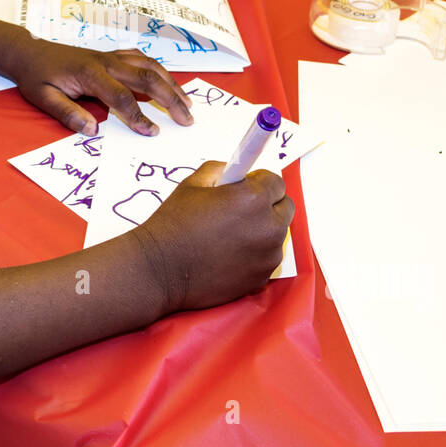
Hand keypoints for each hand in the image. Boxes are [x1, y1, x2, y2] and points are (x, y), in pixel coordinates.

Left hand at [8, 39, 193, 135]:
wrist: (30, 51)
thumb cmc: (37, 77)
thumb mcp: (43, 98)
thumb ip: (67, 113)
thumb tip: (92, 130)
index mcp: (91, 74)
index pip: (122, 97)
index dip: (139, 116)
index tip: (153, 133)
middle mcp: (107, 62)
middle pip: (147, 78)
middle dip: (171, 99)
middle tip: (187, 119)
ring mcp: (112, 56)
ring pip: (150, 65)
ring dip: (171, 83)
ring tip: (188, 102)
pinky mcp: (113, 55)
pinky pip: (143, 59)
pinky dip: (160, 70)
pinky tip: (168, 82)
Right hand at [135, 163, 293, 312]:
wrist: (160, 269)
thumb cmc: (173, 223)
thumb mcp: (193, 183)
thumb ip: (221, 170)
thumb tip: (237, 172)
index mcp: (253, 198)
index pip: (276, 182)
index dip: (259, 182)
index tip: (246, 187)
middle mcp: (268, 226)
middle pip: (285, 207)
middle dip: (268, 204)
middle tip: (241, 209)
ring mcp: (268, 255)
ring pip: (278, 234)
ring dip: (263, 230)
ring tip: (232, 235)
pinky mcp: (262, 277)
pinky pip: (268, 257)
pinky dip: (256, 253)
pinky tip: (230, 254)